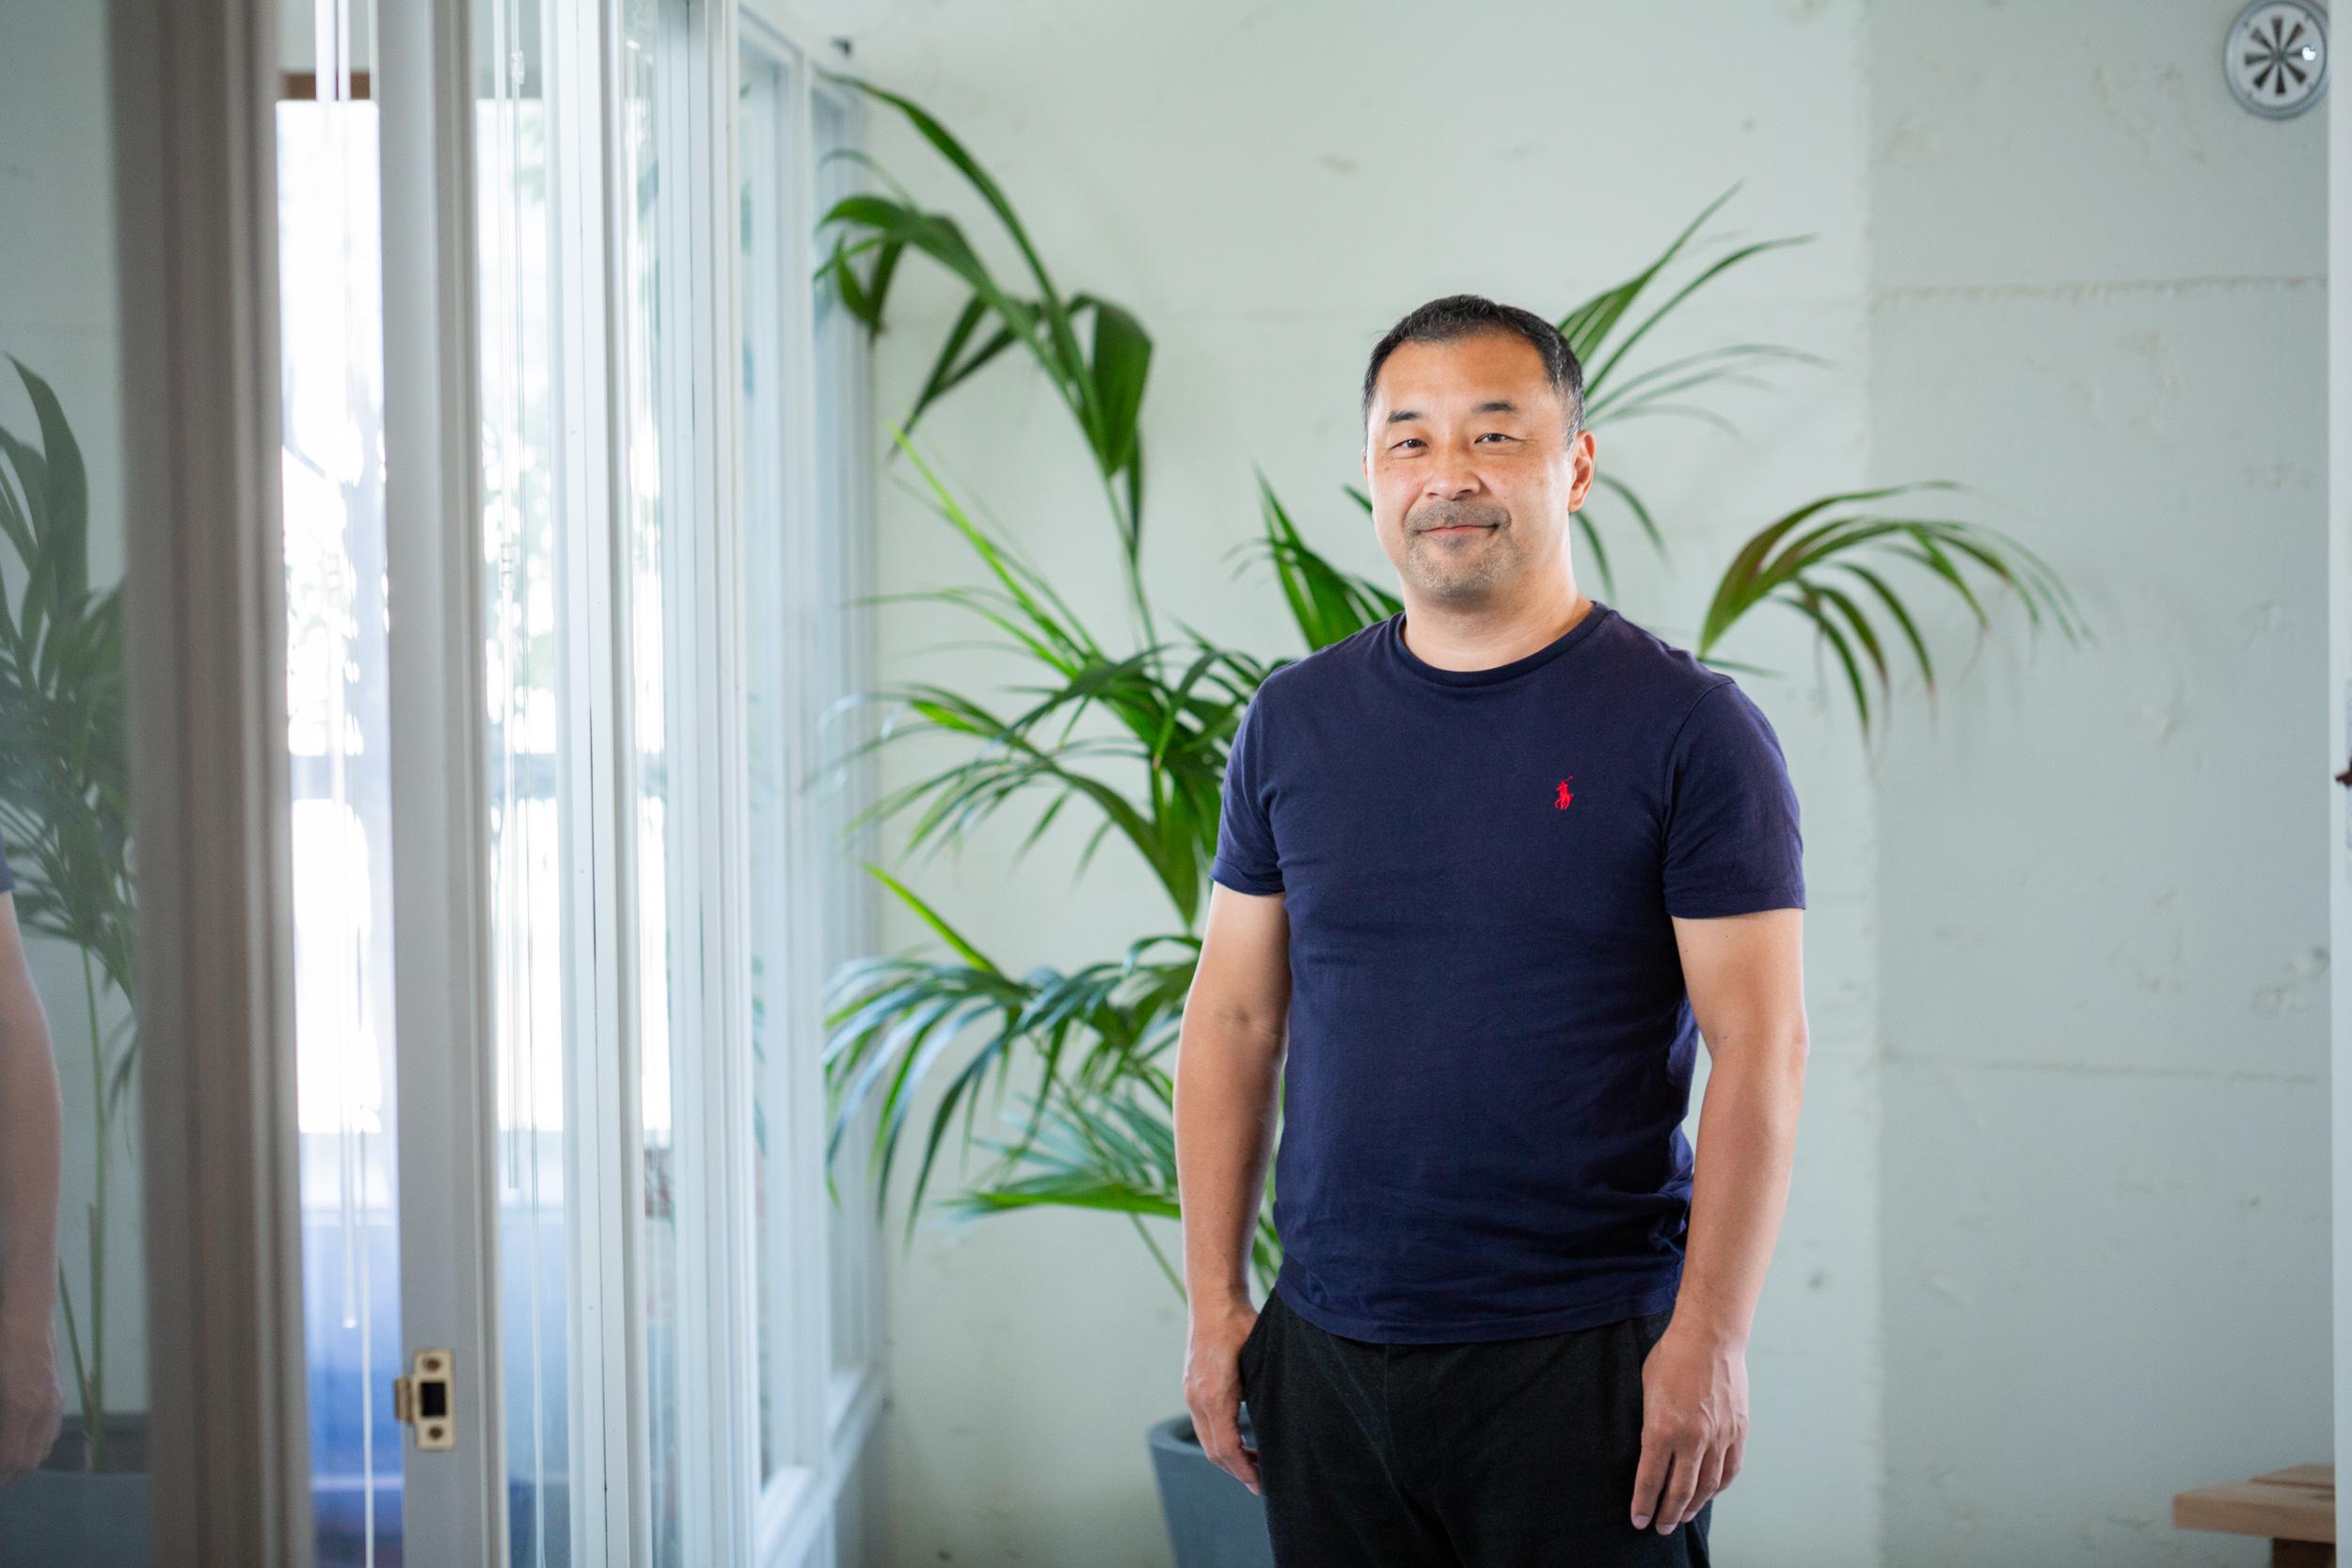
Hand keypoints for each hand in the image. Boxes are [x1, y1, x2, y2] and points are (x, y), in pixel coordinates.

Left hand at [0, 1314, 61, 1487]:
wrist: (26, 1318)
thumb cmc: (1, 1348)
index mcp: (21, 1405)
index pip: (11, 1457)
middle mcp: (42, 1407)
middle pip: (30, 1459)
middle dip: (8, 1477)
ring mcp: (53, 1400)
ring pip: (42, 1447)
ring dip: (23, 1464)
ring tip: (6, 1472)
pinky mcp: (56, 1394)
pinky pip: (49, 1431)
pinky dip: (35, 1446)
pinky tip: (22, 1447)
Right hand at [1183, 1302, 1260, 1496]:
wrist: (1214, 1301)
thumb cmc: (1240, 1326)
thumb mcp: (1260, 1360)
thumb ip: (1264, 1393)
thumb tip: (1280, 1424)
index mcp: (1214, 1397)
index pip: (1226, 1449)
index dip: (1244, 1471)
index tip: (1261, 1484)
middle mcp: (1197, 1399)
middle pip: (1214, 1451)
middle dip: (1237, 1471)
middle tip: (1261, 1483)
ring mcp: (1191, 1393)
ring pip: (1207, 1440)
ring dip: (1228, 1457)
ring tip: (1253, 1464)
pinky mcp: (1191, 1387)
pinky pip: (1203, 1425)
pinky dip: (1220, 1440)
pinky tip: (1239, 1440)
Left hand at [1629, 1318, 1745, 1533]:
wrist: (1710, 1337)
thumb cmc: (1672, 1357)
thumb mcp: (1647, 1391)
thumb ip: (1650, 1424)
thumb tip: (1652, 1450)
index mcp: (1662, 1430)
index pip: (1650, 1480)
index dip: (1643, 1504)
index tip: (1638, 1520)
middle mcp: (1692, 1440)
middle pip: (1679, 1491)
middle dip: (1667, 1514)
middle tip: (1660, 1527)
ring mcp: (1719, 1438)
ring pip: (1706, 1486)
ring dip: (1693, 1506)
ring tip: (1683, 1517)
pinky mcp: (1738, 1432)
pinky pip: (1729, 1470)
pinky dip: (1718, 1488)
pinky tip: (1708, 1494)